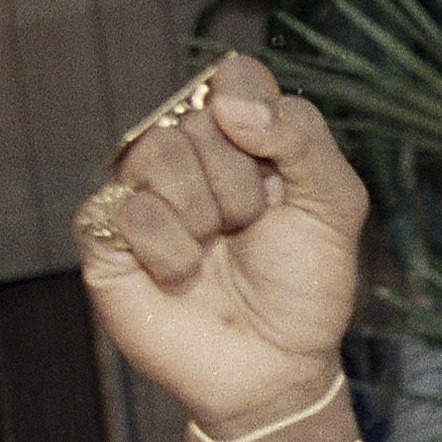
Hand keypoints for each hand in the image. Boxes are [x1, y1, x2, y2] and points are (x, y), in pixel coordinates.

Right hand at [74, 53, 367, 441]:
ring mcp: (142, 189)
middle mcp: (187, 152)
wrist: (274, 366)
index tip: (275, 168)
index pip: (235, 75)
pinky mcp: (107, 233)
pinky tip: (183, 274)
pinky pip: (130, 210)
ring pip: (159, 154)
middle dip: (241, 183)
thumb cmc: (304, 286)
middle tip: (250, 227)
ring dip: (205, 214)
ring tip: (216, 250)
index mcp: (242, 136)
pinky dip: (170, 250)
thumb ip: (303, 138)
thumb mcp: (334, 206)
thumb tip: (233, 107)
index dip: (255, 112)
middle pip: (200, 117)